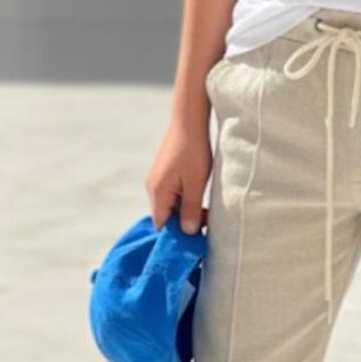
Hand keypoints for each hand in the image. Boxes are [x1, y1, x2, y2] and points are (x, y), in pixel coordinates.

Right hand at [146, 114, 211, 233]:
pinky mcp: (165, 173)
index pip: (161, 225)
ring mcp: (158, 180)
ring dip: (188, 211)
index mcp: (158, 193)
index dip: (176, 236)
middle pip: (166, 216)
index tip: (195, 240)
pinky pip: (174, 194)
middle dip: (185, 223)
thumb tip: (187, 232)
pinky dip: (186, 199)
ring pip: (171, 205)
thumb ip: (190, 210)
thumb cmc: (193, 152)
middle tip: (207, 225)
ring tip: (207, 211)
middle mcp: (153, 188)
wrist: (189, 121)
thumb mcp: (196, 184)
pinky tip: (201, 196)